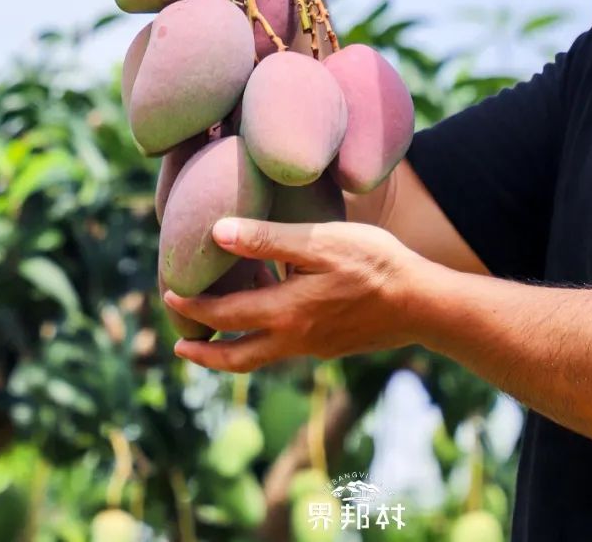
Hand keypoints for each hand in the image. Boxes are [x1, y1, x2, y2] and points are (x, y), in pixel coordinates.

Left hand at [162, 216, 427, 371]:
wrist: (422, 303)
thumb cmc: (373, 262)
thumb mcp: (319, 242)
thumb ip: (267, 240)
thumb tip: (217, 233)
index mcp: (286, 314)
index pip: (225, 316)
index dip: (193, 308)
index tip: (169, 297)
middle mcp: (295, 339)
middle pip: (237, 357)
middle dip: (204, 352)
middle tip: (180, 344)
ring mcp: (314, 348)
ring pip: (261, 357)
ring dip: (233, 349)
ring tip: (216, 334)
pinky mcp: (332, 347)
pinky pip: (286, 347)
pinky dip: (265, 337)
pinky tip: (272, 312)